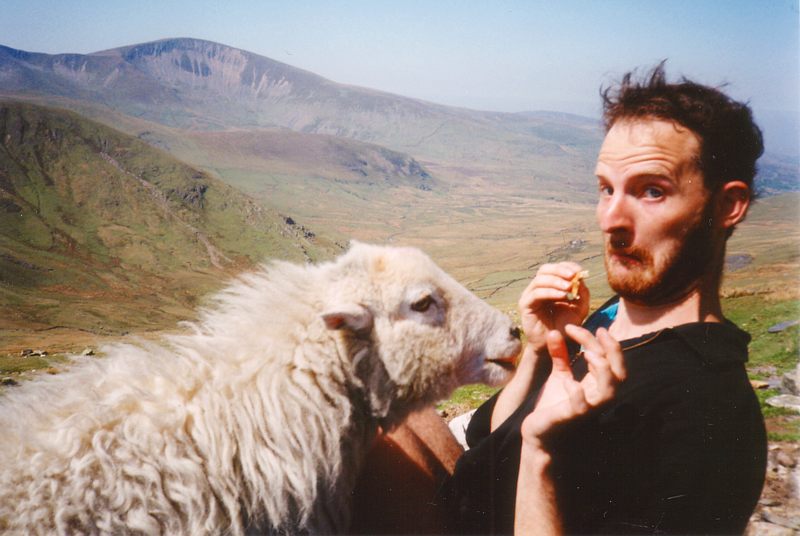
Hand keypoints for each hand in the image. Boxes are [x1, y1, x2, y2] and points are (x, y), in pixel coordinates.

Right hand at [518, 263, 589, 355]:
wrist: (554, 345)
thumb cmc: (565, 326)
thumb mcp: (579, 308)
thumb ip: (582, 293)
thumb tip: (580, 278)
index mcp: (549, 286)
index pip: (555, 268)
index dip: (566, 266)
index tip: (579, 271)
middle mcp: (538, 288)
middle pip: (544, 269)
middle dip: (560, 270)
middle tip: (573, 276)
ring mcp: (530, 296)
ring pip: (540, 280)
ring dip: (556, 281)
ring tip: (569, 287)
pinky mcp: (525, 305)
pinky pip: (536, 294)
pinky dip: (550, 292)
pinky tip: (562, 295)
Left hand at [520, 325, 624, 445]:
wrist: (538, 432)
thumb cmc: (553, 405)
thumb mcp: (559, 375)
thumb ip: (561, 355)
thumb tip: (556, 331)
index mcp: (596, 385)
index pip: (610, 359)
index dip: (600, 340)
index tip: (577, 326)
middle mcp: (597, 397)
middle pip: (620, 373)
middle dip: (612, 350)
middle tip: (596, 331)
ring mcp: (586, 408)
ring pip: (610, 391)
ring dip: (602, 369)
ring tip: (587, 354)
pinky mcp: (570, 417)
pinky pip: (582, 406)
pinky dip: (577, 392)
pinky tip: (568, 381)